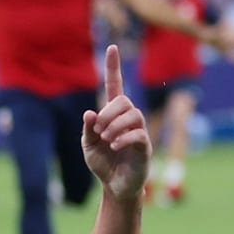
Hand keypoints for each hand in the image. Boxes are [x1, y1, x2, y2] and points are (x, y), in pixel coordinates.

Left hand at [83, 45, 151, 200]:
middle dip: (108, 113)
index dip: (113, 67)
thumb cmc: (103, 163)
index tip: (112, 47)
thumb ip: (88, 129)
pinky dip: (123, 138)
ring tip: (106, 139)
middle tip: (98, 130)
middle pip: (124, 101)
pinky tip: (114, 146)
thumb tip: (90, 113)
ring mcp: (138, 131)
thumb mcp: (88, 145)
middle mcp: (128, 119)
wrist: (114, 185)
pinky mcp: (144, 146)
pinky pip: (138, 133)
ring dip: (115, 125)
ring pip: (133, 114)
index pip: (115, 85)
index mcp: (113, 115)